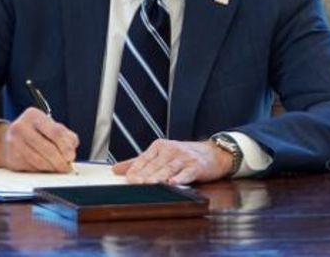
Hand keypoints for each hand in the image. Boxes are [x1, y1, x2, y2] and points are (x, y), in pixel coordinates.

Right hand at [0, 108, 78, 172]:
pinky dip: (42, 170)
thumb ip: (65, 136)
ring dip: (53, 168)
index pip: (55, 132)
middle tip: (66, 167)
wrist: (8, 139)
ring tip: (58, 168)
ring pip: (40, 161)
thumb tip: (71, 151)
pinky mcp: (12, 158)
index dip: (66, 146)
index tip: (71, 156)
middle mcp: (21, 127)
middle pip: (48, 149)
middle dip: (60, 161)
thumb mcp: (50, 126)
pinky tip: (46, 168)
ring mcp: (14, 143)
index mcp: (34, 115)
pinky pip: (32, 168)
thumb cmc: (34, 132)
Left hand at [112, 139, 232, 184]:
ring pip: (169, 168)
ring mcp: (184, 158)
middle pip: (155, 164)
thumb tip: (116, 169)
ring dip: (159, 177)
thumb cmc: (185, 155)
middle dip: (145, 175)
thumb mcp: (161, 154)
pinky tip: (173, 183)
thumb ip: (139, 162)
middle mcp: (171, 150)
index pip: (144, 158)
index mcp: (160, 146)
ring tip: (149, 184)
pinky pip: (187, 173)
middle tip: (135, 183)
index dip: (135, 169)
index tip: (127, 178)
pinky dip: (180, 178)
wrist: (213, 153)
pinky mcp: (196, 167)